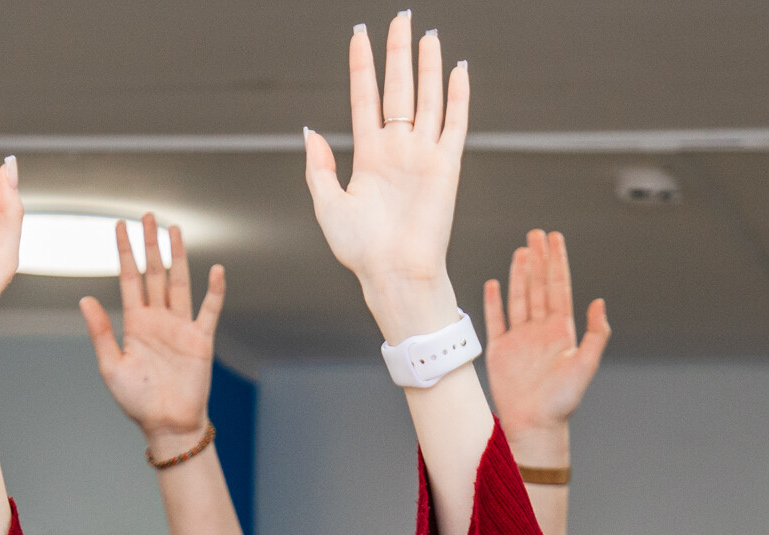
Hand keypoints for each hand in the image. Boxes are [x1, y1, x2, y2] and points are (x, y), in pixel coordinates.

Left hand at [80, 214, 223, 449]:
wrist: (166, 425)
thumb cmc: (137, 401)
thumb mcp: (111, 366)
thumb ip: (100, 332)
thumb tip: (85, 299)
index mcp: (136, 323)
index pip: (129, 279)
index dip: (124, 252)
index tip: (119, 226)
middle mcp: (158, 319)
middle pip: (155, 272)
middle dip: (150, 244)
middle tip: (147, 216)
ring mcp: (180, 327)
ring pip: (180, 282)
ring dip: (177, 256)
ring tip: (174, 230)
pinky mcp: (201, 340)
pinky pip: (209, 310)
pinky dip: (214, 290)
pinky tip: (215, 269)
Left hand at [305, 16, 471, 338]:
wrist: (393, 274)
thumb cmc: (360, 250)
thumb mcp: (327, 206)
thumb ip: (318, 167)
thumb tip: (309, 130)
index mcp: (367, 156)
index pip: (365, 98)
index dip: (362, 66)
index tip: (359, 35)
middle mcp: (397, 149)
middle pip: (398, 88)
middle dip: (397, 52)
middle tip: (400, 17)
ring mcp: (423, 154)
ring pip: (427, 97)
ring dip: (428, 66)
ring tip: (428, 34)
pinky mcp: (446, 166)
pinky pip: (455, 122)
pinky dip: (458, 96)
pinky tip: (458, 69)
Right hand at [481, 230, 608, 439]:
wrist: (535, 424)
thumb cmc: (562, 401)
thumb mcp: (585, 365)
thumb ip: (596, 334)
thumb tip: (600, 303)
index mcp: (562, 331)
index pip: (559, 287)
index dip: (557, 262)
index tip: (555, 238)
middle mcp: (540, 330)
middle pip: (539, 286)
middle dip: (538, 259)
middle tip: (536, 234)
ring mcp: (519, 339)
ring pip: (519, 297)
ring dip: (520, 274)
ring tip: (521, 251)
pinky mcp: (500, 350)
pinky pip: (496, 320)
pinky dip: (494, 301)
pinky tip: (495, 283)